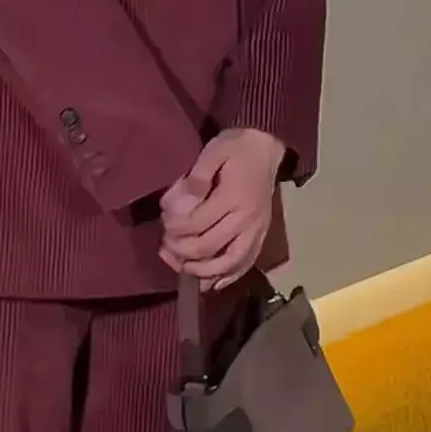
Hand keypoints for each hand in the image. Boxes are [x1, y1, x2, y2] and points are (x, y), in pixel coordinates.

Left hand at [159, 128, 284, 288]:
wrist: (266, 148)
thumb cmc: (235, 148)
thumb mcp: (212, 152)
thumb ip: (195, 179)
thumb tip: (179, 206)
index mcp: (234, 197)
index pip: (196, 223)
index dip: (174, 227)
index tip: (164, 220)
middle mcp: (247, 220)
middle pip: (208, 247)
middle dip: (181, 250)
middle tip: (165, 245)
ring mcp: (256, 232)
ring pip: (227, 263)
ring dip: (200, 271)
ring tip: (181, 267)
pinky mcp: (260, 238)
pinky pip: (244, 265)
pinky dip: (226, 278)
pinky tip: (209, 283)